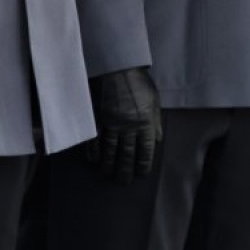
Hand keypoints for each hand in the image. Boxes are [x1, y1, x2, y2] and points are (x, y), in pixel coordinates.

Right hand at [84, 67, 160, 183]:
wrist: (117, 67)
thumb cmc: (139, 82)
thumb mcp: (155, 102)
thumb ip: (155, 123)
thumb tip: (157, 140)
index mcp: (146, 124)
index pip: (145, 152)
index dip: (142, 166)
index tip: (140, 175)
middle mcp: (129, 127)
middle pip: (127, 154)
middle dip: (125, 170)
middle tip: (122, 182)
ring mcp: (111, 122)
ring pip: (110, 149)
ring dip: (109, 164)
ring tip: (107, 174)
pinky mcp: (97, 116)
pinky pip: (95, 137)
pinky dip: (93, 149)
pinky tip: (93, 159)